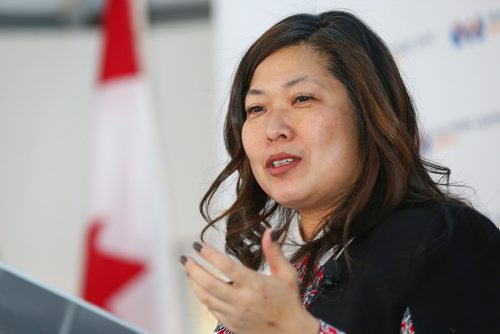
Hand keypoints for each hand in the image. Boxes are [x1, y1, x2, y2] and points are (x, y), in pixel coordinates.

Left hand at [181, 229, 319, 333]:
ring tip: (188, 270)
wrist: (290, 332)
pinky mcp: (231, 324)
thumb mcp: (287, 275)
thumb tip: (268, 232)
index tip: (198, 246)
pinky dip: (203, 297)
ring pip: (206, 298)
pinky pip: (211, 309)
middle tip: (185, 258)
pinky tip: (200, 287)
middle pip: (209, 284)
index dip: (210, 255)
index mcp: (255, 285)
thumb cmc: (288, 302)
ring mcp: (234, 314)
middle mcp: (242, 300)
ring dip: (193, 283)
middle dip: (193, 269)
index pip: (227, 267)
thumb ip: (274, 253)